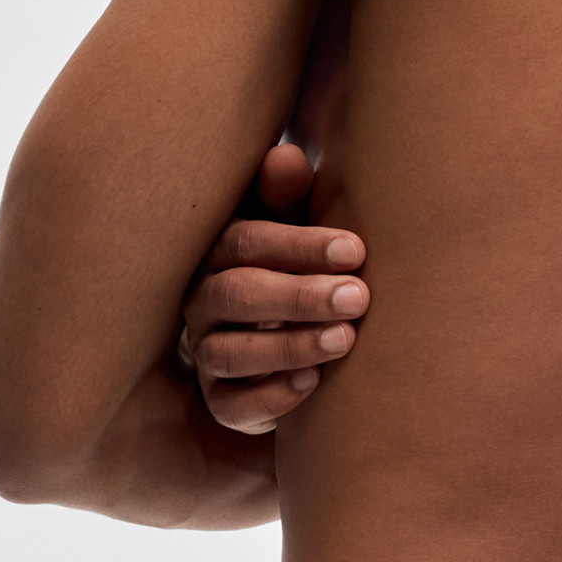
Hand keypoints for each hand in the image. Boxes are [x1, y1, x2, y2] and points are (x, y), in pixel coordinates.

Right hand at [179, 142, 368, 435]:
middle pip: (237, 294)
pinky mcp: (221, 404)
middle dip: (299, 295)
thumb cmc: (294, 274)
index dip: (299, 245)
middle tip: (357, 297)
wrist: (285, 351)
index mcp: (220, 254)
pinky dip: (271, 396)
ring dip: (289, 345)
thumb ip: (289, 199)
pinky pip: (232, 405)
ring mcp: (207, 356)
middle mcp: (204, 303)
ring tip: (344, 340)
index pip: (245, 242)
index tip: (355, 250)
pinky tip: (313, 384)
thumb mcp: (294, 231)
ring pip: (230, 351)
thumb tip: (287, 156)